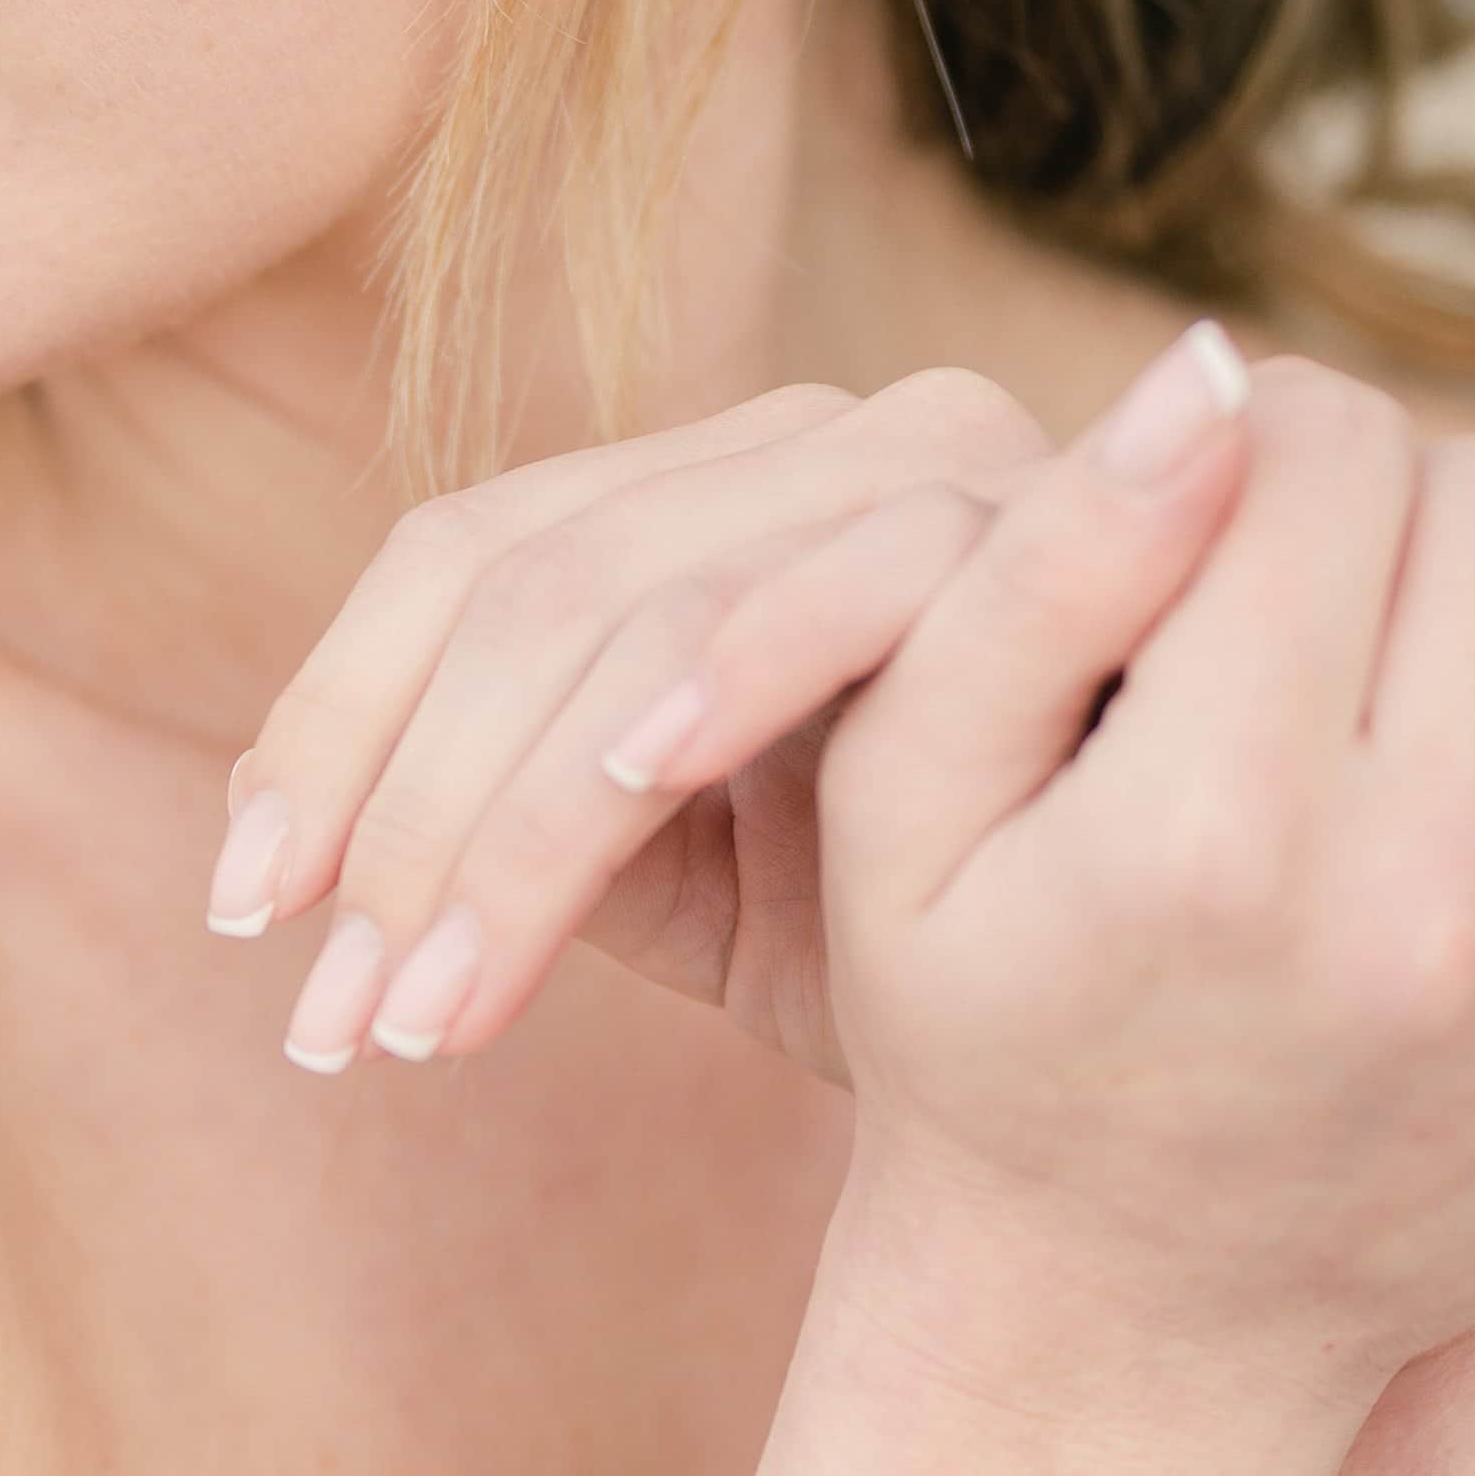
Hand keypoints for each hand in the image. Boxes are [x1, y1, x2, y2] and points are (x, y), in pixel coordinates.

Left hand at [209, 339, 1244, 1080]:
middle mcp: (807, 451)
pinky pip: (844, 586)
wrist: (1228, 1024)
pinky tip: (622, 807)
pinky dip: (720, 680)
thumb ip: (560, 858)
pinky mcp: (1049, 525)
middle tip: (330, 1023)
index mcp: (711, 520)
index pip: (457, 567)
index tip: (246, 927)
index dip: (329, 733)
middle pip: (513, 577)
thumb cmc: (968, 957)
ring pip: (636, 595)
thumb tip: (297, 875)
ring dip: (511, 817)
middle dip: (395, 811)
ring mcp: (932, 467)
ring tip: (426, 1012)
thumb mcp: (723, 916)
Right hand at [807, 359, 1474, 1420]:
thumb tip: (1214, 371)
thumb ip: (1044, 572)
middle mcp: (1424, 920)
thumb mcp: (907, 804)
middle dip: (1384, 520)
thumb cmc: (977, 1034)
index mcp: (1216, 831)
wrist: (1114, 1344)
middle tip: (1286, 612)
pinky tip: (1473, 837)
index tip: (1202, 514)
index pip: (1329, 453)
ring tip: (1380, 727)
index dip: (1255, 442)